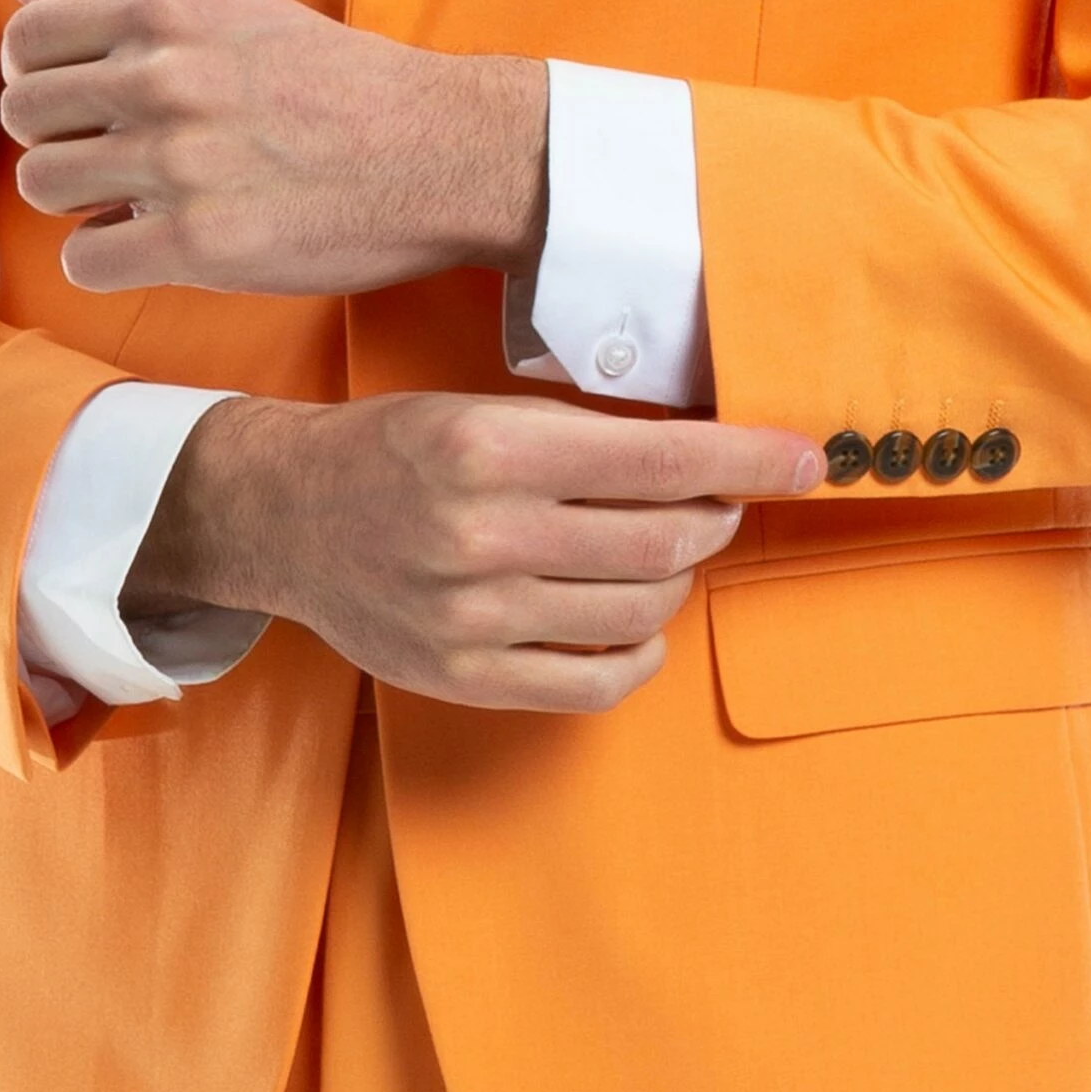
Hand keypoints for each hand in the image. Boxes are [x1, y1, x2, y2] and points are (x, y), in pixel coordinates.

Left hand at [0, 0, 547, 295]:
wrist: (440, 151)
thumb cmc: (331, 80)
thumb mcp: (222, 10)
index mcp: (167, 10)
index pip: (27, 43)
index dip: (48, 79)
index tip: (95, 102)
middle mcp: (164, 79)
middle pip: (26, 119)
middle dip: (66, 140)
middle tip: (124, 156)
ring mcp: (180, 165)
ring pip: (45, 188)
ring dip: (83, 202)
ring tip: (141, 198)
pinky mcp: (201, 245)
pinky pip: (85, 261)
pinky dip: (107, 259)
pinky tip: (155, 243)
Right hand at [126, 392, 823, 713]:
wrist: (284, 513)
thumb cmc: (397, 449)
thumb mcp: (484, 409)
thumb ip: (587, 437)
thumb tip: (713, 458)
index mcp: (490, 448)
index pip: (663, 461)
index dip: (752, 460)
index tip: (806, 460)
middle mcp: (481, 534)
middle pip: (665, 541)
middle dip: (717, 517)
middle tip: (719, 502)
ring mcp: (472, 616)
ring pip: (640, 610)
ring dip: (675, 578)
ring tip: (661, 552)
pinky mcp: (464, 676)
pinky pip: (597, 682)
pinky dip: (639, 652)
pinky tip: (633, 622)